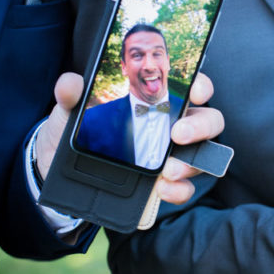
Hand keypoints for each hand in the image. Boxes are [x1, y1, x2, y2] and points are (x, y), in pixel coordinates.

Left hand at [35, 72, 223, 205]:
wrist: (64, 172)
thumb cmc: (80, 134)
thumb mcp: (71, 112)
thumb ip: (71, 94)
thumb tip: (71, 83)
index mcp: (159, 102)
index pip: (192, 87)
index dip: (201, 86)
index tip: (195, 91)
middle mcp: (174, 127)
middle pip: (209, 122)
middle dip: (200, 127)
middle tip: (178, 135)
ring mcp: (174, 157)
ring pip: (202, 156)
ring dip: (190, 163)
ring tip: (168, 170)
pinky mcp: (166, 184)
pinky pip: (185, 188)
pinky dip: (179, 190)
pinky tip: (162, 189)